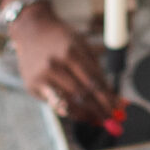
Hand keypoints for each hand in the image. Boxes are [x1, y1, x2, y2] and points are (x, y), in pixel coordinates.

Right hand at [9, 2, 118, 120]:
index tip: (118, 107)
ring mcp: (42, 76)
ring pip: (68, 102)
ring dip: (85, 114)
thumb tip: (109, 92)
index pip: (94, 80)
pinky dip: (68, 112)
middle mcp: (56, 64)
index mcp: (71, 52)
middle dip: (99, 109)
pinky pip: (54, 103)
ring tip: (97, 120)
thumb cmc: (60, 39)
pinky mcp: (32, 86)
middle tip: (111, 119)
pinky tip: (78, 116)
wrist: (31, 30)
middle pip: (83, 94)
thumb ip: (93, 66)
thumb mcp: (80, 43)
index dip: (108, 96)